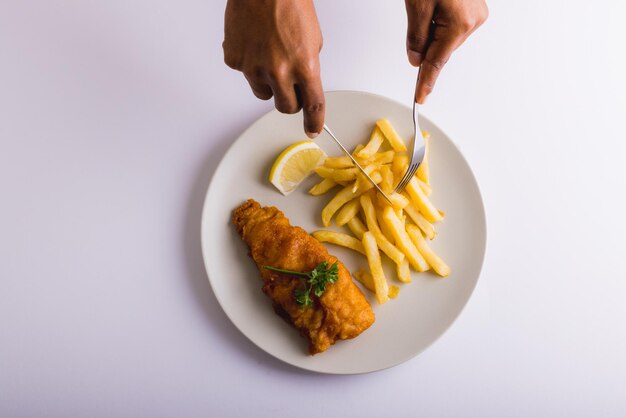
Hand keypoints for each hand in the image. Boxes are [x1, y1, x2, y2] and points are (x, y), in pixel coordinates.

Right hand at [223, 0, 324, 137]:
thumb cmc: (288, 3)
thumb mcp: (312, 38)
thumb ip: (307, 66)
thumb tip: (302, 83)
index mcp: (304, 65)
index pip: (312, 104)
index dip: (314, 121)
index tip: (313, 129)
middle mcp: (278, 71)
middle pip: (286, 107)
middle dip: (290, 100)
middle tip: (290, 85)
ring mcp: (254, 68)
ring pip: (263, 92)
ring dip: (269, 82)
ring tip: (270, 55)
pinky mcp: (235, 61)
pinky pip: (245, 74)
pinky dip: (250, 64)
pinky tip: (255, 45)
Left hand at [405, 0, 487, 102]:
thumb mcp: (418, 4)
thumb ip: (416, 35)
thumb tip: (416, 60)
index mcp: (458, 24)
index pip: (437, 62)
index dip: (426, 81)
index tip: (420, 97)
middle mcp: (472, 21)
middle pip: (442, 48)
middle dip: (426, 44)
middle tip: (416, 21)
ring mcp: (477, 14)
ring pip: (448, 37)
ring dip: (434, 30)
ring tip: (429, 6)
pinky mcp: (475, 8)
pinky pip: (454, 25)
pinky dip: (442, 23)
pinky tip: (438, 6)